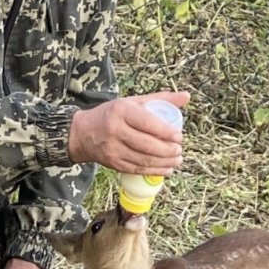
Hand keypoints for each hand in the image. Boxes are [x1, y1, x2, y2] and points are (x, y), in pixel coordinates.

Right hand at [68, 90, 188, 173]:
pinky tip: (166, 170)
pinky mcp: (113, 163)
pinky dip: (154, 171)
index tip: (179, 136)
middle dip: (168, 150)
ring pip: (143, 159)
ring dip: (164, 162)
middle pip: (147, 144)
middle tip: (179, 150)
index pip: (148, 123)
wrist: (82, 133)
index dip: (166, 132)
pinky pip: (137, 169)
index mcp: (121, 111)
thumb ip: (159, 99)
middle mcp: (115, 130)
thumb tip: (186, 96)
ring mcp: (113, 149)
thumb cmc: (112, 115)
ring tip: (177, 160)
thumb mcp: (132, 102)